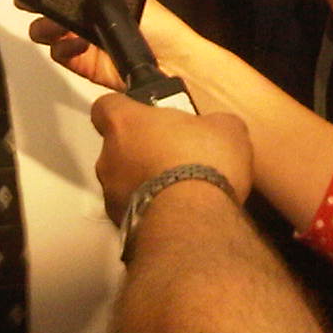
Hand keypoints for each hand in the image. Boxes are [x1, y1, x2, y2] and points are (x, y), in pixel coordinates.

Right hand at [28, 0, 209, 94]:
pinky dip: (60, 50)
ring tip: (56, 27)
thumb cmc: (160, 27)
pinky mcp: (83, 63)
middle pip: (52, 7)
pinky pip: (60, 55)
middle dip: (42, 4)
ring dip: (47, 28)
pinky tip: (73, 45)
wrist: (171, 64)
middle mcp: (91, 15)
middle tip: (37, 3)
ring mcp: (85, 40)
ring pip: (50, 31)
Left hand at [89, 92, 254, 223]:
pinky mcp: (121, 226)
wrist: (193, 220)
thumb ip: (211, 122)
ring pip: (123, 183)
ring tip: (180, 191)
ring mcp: (111, 194)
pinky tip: (178, 216)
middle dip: (142, 152)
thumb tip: (215, 128)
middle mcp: (108, 157)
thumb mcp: (226, 129)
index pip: (106, 106)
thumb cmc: (202, 162)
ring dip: (145, 184)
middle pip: (117, 148)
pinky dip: (151, 212)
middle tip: (174, 157)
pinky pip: (134, 213)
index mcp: (125, 122)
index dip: (125, 110)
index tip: (143, 115)